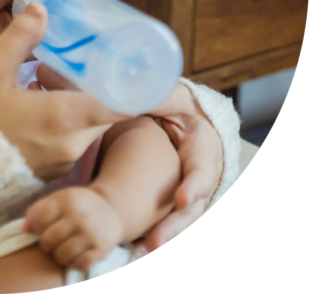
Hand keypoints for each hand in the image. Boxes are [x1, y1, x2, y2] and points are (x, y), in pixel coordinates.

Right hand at [0, 4, 131, 180]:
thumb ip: (19, 38)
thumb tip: (41, 9)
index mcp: (63, 117)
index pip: (122, 106)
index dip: (136, 88)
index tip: (129, 68)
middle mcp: (71, 144)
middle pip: (105, 112)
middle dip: (95, 86)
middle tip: (73, 64)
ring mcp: (62, 162)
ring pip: (88, 127)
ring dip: (77, 103)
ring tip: (43, 80)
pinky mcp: (50, 172)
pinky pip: (71, 143)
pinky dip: (65, 123)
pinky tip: (35, 105)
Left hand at [23, 187, 123, 270]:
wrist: (111, 209)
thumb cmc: (79, 204)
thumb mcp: (60, 198)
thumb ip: (39, 209)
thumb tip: (25, 229)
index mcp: (67, 200)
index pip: (39, 219)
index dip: (36, 226)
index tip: (41, 226)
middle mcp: (80, 217)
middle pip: (48, 240)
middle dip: (46, 243)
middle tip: (52, 240)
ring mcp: (91, 234)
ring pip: (62, 256)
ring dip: (58, 255)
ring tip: (62, 248)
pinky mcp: (101, 250)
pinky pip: (79, 265)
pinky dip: (74, 263)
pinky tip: (75, 254)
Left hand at [135, 95, 223, 253]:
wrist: (190, 119)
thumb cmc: (181, 107)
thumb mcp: (173, 97)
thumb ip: (159, 96)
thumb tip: (137, 90)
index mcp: (203, 146)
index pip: (202, 168)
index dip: (194, 185)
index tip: (182, 198)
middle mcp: (200, 173)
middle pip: (192, 203)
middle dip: (175, 223)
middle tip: (157, 240)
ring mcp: (189, 188)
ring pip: (180, 216)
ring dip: (163, 234)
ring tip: (145, 250)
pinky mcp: (174, 197)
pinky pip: (166, 216)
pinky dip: (155, 232)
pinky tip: (138, 248)